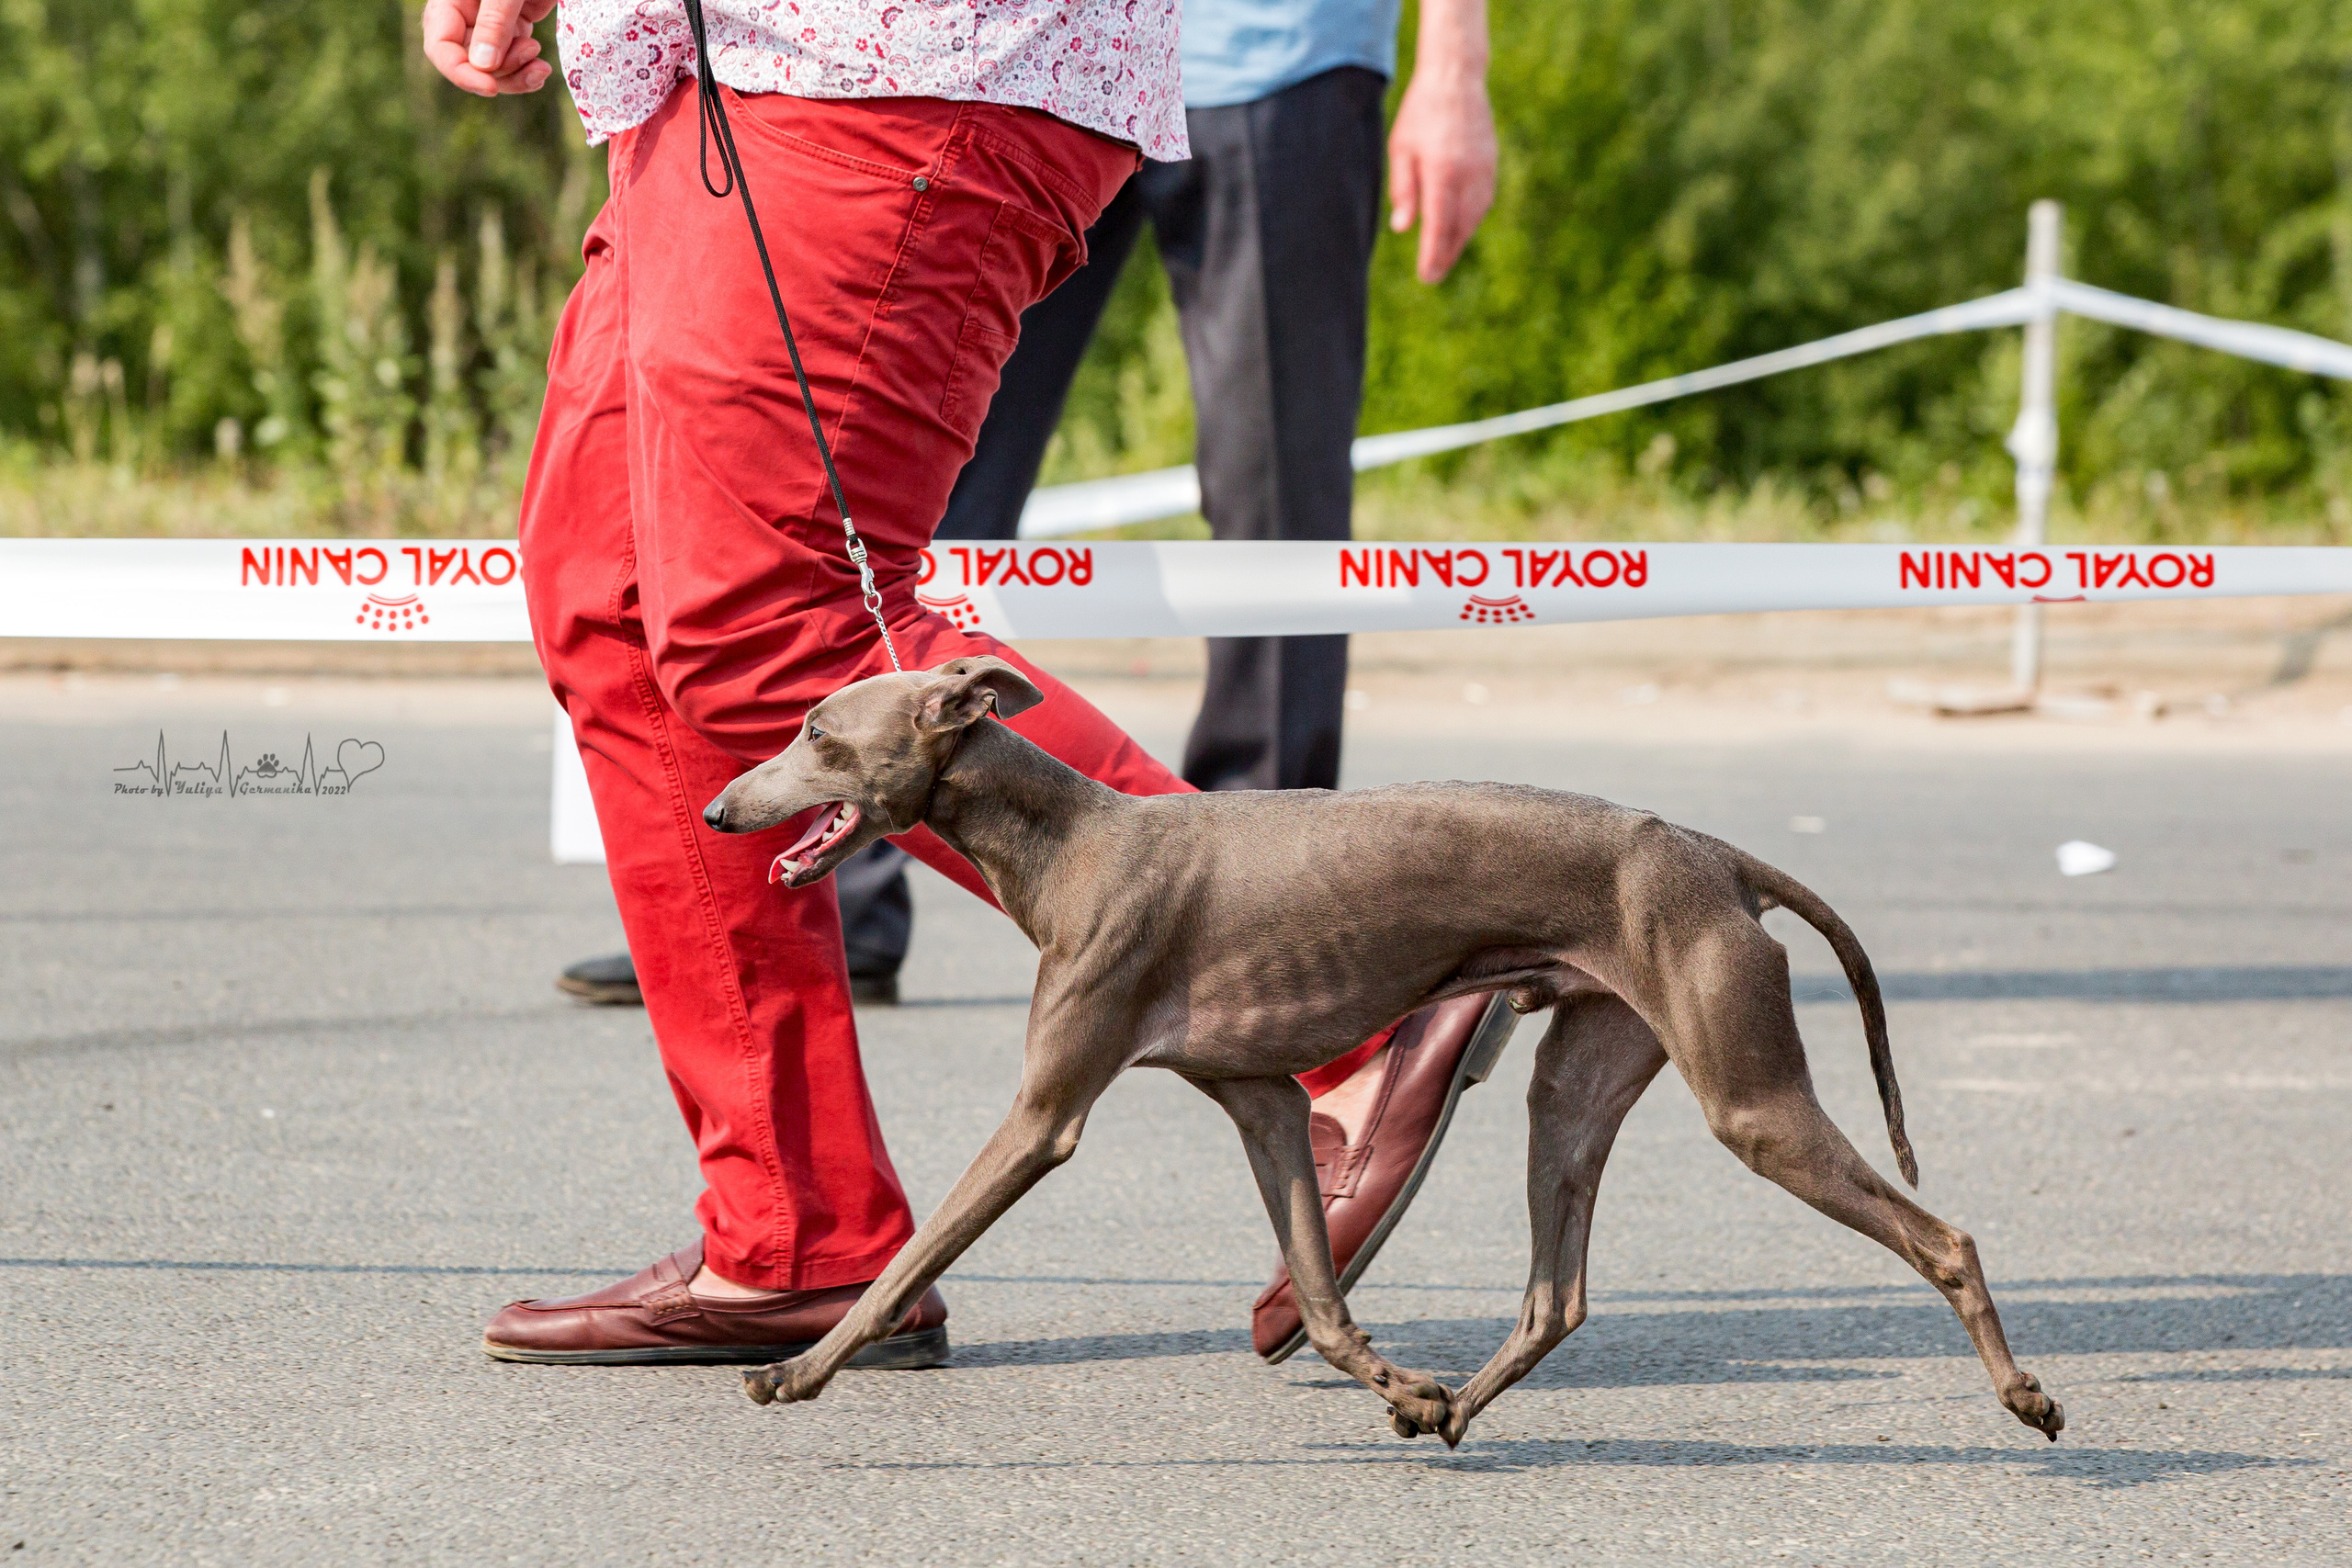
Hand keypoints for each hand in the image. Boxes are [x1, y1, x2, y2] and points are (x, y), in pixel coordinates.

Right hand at [421, 0, 559, 96]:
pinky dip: (527, 71)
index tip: (491, 88)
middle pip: (470, 63)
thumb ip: (495, 22)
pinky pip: (513, 61)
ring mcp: (491, 23)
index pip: (441, 47)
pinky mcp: (515, 27)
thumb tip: (484, 67)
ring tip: (541, 66)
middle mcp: (466, 15)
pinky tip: (541, 70)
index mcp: (450, 1)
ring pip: (493, 68)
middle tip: (531, 55)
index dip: (461, 73)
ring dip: (516, 76)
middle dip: (500, 72)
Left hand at [1386, 0, 1497, 284]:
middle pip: (1460, 228)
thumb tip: (1403, 228)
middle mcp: (1468, 176)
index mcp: (1443, 172)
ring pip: (1474, 217)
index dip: (1434, 255)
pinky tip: (1459, 227)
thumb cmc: (1421, 113)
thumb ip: (1403, 189)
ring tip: (1444, 257)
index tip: (1427, 277)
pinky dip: (1470, 219)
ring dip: (1459, 239)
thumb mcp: (1401, 149)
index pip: (1439, 226)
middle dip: (1447, 254)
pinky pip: (1482, 202)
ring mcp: (1484, 171)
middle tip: (1433, 275)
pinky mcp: (1492, 166)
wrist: (1457, 79)